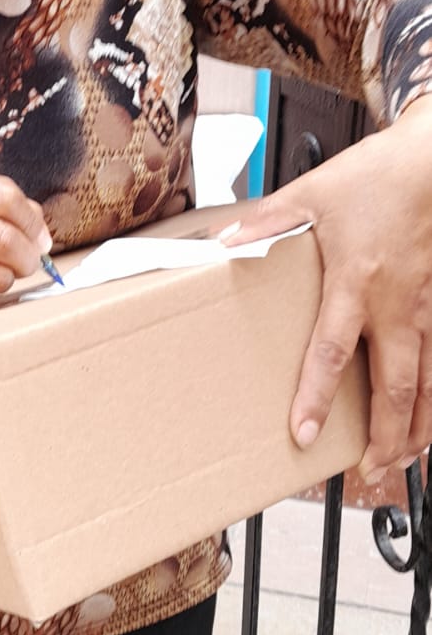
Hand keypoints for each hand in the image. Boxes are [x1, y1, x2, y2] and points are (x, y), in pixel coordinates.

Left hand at [220, 97, 431, 480]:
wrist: (430, 160)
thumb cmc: (376, 175)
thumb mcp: (311, 192)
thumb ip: (266, 223)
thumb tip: (223, 244)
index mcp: (355, 282)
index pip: (330, 352)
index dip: (315, 396)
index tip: (303, 433)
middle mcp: (395, 305)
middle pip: (393, 387)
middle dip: (383, 437)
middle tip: (368, 474)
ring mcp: (426, 308)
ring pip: (427, 384)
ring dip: (415, 428)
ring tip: (400, 463)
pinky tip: (427, 419)